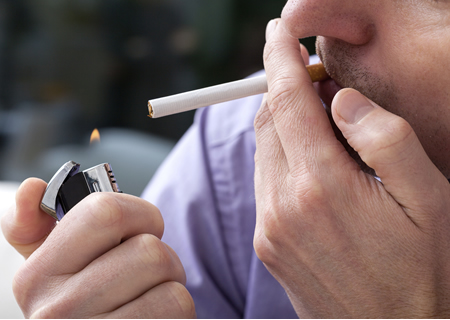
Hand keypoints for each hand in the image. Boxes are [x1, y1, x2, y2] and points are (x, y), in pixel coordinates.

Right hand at [1, 178, 194, 317]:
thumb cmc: (83, 305)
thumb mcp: (51, 268)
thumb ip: (36, 226)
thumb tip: (31, 188)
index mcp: (36, 276)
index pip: (105, 212)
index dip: (140, 213)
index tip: (143, 227)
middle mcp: (57, 310)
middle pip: (148, 248)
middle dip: (162, 255)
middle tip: (147, 273)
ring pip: (168, 275)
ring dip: (172, 282)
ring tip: (151, 298)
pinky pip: (178, 303)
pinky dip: (178, 308)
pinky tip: (156, 317)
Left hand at [253, 19, 449, 317]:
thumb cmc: (424, 271)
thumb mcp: (427, 198)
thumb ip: (384, 137)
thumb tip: (340, 99)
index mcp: (320, 186)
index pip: (287, 101)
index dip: (280, 59)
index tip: (278, 33)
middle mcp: (282, 206)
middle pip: (269, 122)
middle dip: (283, 89)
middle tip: (311, 75)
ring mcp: (270, 229)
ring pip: (265, 151)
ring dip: (284, 124)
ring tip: (320, 120)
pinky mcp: (268, 245)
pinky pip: (265, 182)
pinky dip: (281, 157)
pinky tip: (311, 161)